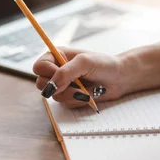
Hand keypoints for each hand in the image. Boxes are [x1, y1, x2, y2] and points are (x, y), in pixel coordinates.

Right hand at [32, 39, 159, 107]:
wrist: (121, 78)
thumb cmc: (104, 64)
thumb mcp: (84, 63)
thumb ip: (65, 73)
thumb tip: (50, 87)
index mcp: (57, 56)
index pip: (39, 67)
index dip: (48, 73)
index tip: (61, 74)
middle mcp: (56, 70)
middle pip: (41, 84)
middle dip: (60, 87)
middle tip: (77, 84)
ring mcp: (62, 84)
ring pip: (53, 96)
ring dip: (71, 94)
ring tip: (86, 89)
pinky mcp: (70, 96)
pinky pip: (65, 103)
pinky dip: (77, 100)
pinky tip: (88, 94)